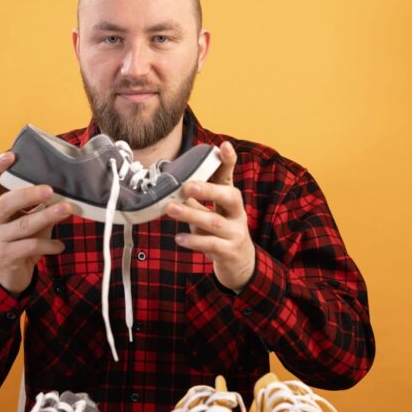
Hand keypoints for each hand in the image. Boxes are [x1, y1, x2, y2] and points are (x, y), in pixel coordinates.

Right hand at [0, 152, 69, 293]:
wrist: (9, 276)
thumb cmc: (21, 242)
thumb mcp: (27, 221)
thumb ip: (38, 207)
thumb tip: (65, 191)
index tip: (11, 155)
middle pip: (6, 202)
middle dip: (29, 194)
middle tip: (50, 189)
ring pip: (23, 225)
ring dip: (48, 216)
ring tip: (67, 210)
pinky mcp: (6, 256)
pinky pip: (31, 246)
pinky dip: (49, 244)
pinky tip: (61, 246)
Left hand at [166, 142, 255, 291]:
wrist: (240, 265)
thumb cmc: (220, 234)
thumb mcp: (210, 214)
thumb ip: (196, 201)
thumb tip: (172, 186)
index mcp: (231, 200)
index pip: (230, 177)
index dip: (228, 162)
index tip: (224, 146)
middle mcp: (237, 213)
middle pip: (230, 196)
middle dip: (209, 190)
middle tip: (187, 185)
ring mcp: (235, 233)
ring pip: (215, 221)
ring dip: (191, 214)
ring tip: (171, 209)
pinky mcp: (230, 251)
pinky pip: (211, 244)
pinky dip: (194, 240)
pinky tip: (179, 238)